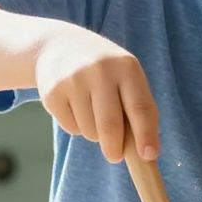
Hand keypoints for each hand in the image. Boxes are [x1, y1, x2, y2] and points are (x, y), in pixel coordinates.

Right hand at [33, 25, 159, 163]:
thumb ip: (138, 108)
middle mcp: (100, 70)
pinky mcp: (52, 93)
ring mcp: (73, 80)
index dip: (146, 134)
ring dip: (95, 134)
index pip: (140, 107)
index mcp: (126, 67)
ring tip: (93, 112)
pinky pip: (70, 128)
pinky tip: (75, 106)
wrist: (59, 46)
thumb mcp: (126, 76)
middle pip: (111, 126)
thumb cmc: (105, 71)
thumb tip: (145, 153)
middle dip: (115, 149)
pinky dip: (77, 127)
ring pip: (90, 131)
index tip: (149, 156)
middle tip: (115, 156)